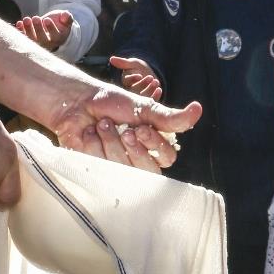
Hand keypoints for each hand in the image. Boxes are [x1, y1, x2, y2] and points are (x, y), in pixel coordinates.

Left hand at [15, 10, 72, 51]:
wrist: (50, 27)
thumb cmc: (59, 23)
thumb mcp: (65, 19)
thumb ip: (67, 18)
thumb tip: (65, 16)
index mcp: (58, 38)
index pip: (55, 36)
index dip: (51, 28)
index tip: (47, 19)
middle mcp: (48, 44)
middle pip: (42, 39)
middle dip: (38, 28)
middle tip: (36, 18)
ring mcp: (37, 44)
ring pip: (32, 40)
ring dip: (28, 30)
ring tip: (27, 19)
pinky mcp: (28, 41)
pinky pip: (23, 38)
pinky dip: (20, 31)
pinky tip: (20, 23)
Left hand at [42, 79, 200, 172]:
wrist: (75, 103)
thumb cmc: (109, 103)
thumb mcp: (141, 107)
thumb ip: (168, 116)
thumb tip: (198, 110)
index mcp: (153, 145)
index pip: (167, 158)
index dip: (154, 144)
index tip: (140, 127)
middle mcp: (138, 159)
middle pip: (148, 170)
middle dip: (131, 147)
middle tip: (123, 129)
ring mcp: (117, 167)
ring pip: (123, 169)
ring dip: (110, 142)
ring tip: (101, 125)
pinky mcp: (97, 170)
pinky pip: (101, 168)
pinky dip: (93, 146)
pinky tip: (88, 135)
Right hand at [109, 54, 163, 99]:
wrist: (150, 74)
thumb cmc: (139, 68)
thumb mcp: (132, 64)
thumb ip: (123, 62)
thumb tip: (111, 59)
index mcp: (124, 84)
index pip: (126, 83)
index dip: (133, 79)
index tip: (139, 75)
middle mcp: (130, 93)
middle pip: (134, 91)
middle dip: (143, 84)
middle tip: (151, 77)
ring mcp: (139, 99)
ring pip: (142, 97)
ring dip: (149, 89)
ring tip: (156, 81)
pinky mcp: (146, 102)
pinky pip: (150, 102)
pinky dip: (155, 96)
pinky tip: (159, 89)